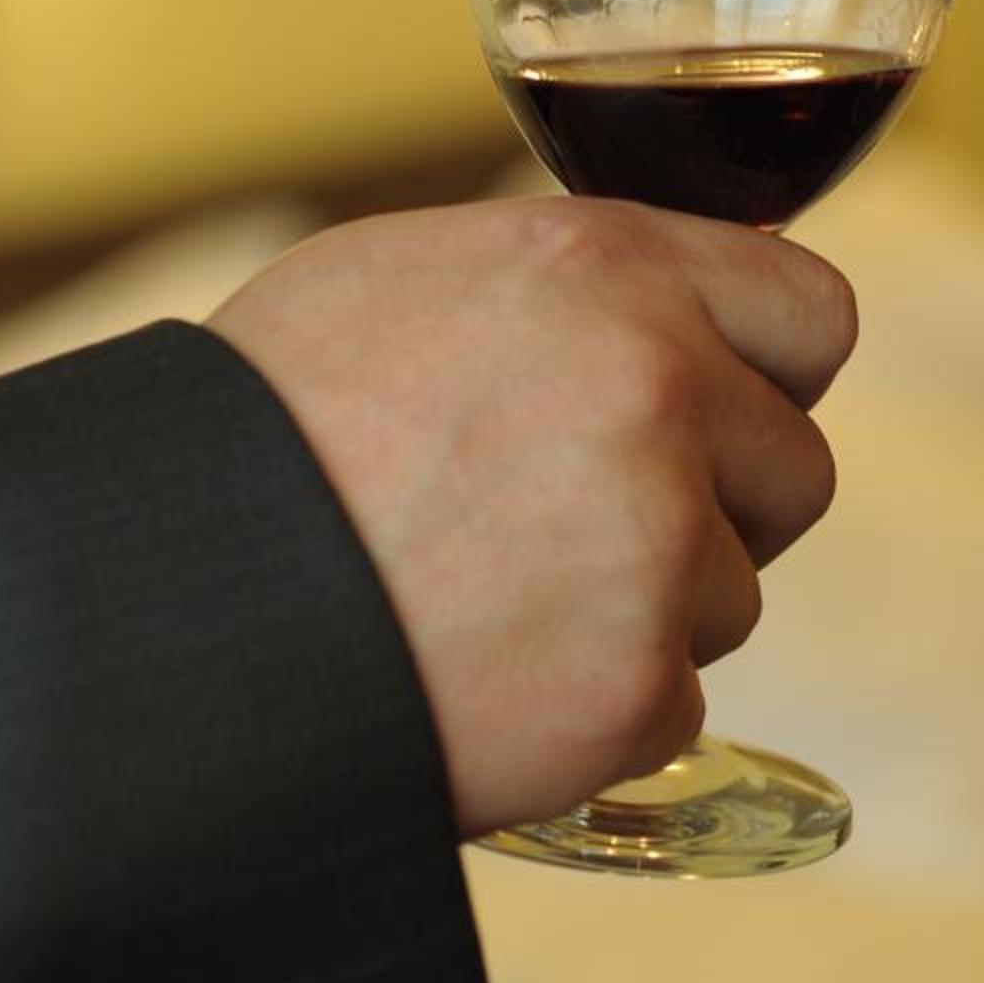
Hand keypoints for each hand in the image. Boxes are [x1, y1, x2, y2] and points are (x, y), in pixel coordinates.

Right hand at [208, 197, 855, 835]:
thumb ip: (564, 290)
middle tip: (586, 532)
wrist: (168, 607)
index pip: (815, 312)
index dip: (774, 374)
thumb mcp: (402, 279)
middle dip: (721, 508)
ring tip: (497, 605)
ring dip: (647, 613)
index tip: (730, 412)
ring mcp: (656, 540)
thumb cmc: (258, 433)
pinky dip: (595, 714)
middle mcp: (658, 385)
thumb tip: (663, 310)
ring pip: (735, 594)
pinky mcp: (635, 682)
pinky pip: (674, 703)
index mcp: (608, 269)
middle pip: (797, 467)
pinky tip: (487, 682)